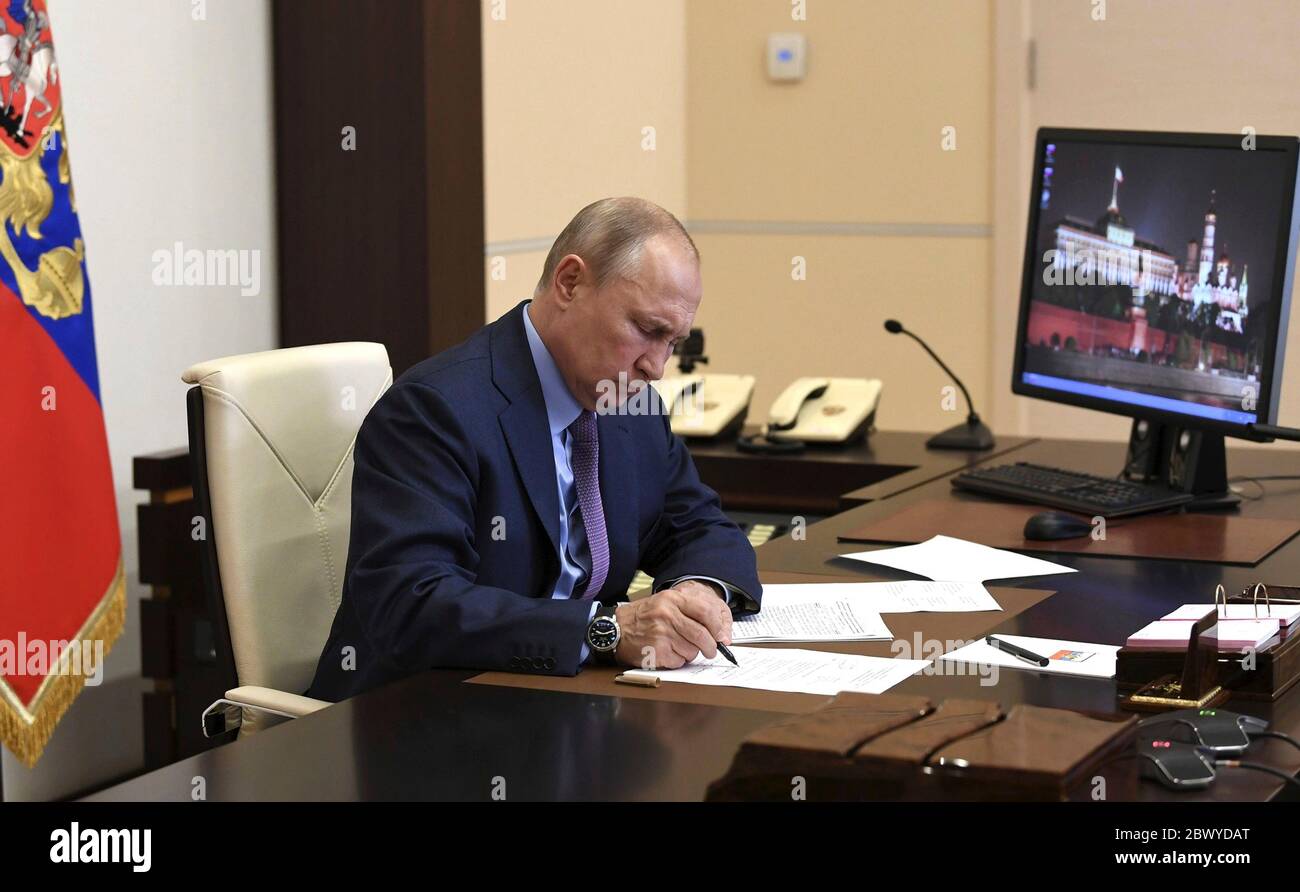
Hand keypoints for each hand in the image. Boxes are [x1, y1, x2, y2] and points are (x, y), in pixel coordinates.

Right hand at [614, 581, 731, 668]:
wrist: (614, 629)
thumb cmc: (642, 618)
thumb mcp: (664, 603)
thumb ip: (689, 611)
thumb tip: (717, 630)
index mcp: (672, 599)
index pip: (705, 611)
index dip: (718, 626)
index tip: (721, 636)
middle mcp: (667, 614)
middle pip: (702, 635)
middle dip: (710, 646)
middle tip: (711, 650)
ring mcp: (662, 634)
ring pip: (692, 650)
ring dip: (690, 653)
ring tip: (678, 647)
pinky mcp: (657, 651)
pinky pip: (679, 661)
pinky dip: (677, 660)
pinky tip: (667, 653)